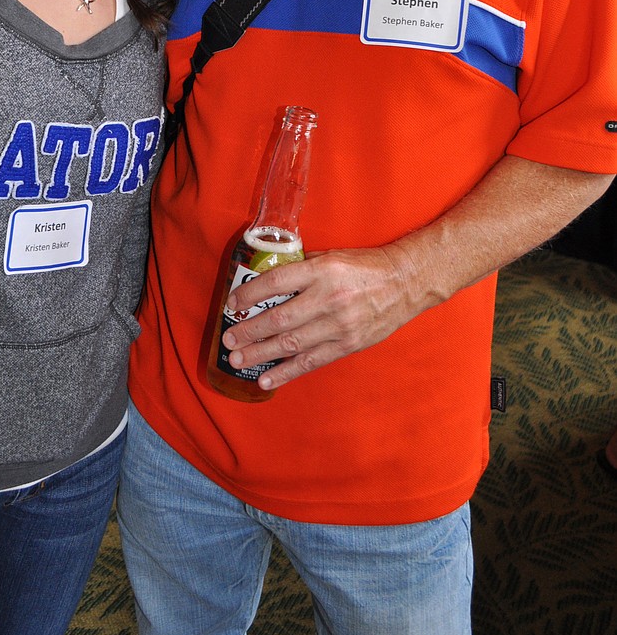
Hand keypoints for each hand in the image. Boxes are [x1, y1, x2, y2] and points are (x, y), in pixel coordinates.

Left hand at [221, 243, 425, 391]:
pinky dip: (286, 372)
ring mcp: (339, 325)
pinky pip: (311, 361)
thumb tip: (269, 280)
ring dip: (260, 353)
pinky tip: (266, 378)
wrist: (406, 282)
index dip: (250, 294)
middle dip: (249, 330)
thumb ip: (302, 269)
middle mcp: (329, 298)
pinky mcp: (348, 345)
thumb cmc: (365, 266)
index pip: (276, 283)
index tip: (232, 303)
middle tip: (228, 339)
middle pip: (279, 318)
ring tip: (237, 359)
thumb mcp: (331, 255)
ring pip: (291, 344)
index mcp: (322, 271)